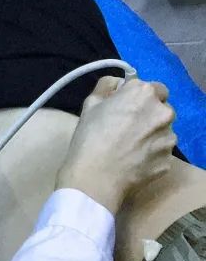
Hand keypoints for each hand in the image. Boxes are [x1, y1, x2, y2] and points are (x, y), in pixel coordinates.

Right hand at [57, 77, 176, 213]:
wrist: (97, 175)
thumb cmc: (90, 134)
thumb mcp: (90, 102)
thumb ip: (108, 86)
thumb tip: (119, 85)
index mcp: (144, 94)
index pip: (155, 87)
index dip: (140, 96)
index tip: (126, 105)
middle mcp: (163, 113)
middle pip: (162, 109)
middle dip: (149, 114)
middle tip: (127, 125)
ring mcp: (169, 139)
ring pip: (163, 131)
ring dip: (152, 133)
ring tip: (130, 145)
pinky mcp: (169, 160)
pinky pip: (161, 151)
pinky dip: (150, 153)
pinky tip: (133, 159)